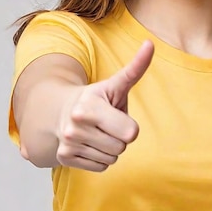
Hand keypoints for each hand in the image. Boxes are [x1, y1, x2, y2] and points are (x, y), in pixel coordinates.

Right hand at [56, 40, 153, 171]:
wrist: (61, 110)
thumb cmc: (98, 98)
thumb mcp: (116, 84)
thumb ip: (136, 67)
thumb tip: (151, 44)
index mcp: (90, 106)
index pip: (131, 133)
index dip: (130, 126)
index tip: (117, 114)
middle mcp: (75, 125)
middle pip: (122, 147)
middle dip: (120, 137)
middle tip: (108, 124)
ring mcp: (68, 142)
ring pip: (112, 159)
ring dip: (110, 147)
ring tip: (98, 132)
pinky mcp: (64, 158)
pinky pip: (101, 167)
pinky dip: (100, 157)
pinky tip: (90, 143)